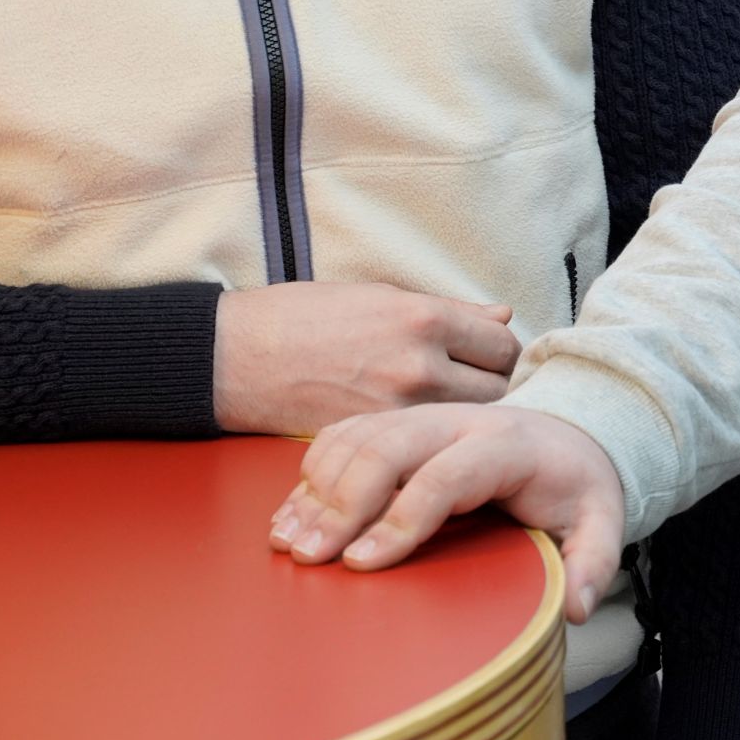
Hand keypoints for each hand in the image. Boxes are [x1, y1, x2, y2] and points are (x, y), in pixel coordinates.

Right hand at [213, 282, 519, 437]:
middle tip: (472, 384)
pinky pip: (427, 443)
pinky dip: (431, 438)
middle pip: (499, 388)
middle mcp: (418, 365)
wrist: (236, 357)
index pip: (503, 344)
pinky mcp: (375, 442)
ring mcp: (397, 409)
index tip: (486, 356)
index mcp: (422, 319)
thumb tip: (501, 317)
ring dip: (466, 416)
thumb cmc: (303, 316)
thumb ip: (448, 313)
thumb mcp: (379, 296)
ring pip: (469, 421)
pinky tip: (417, 428)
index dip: (499, 351)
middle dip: (492, 386)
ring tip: (445, 407)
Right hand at [269, 403, 627, 621]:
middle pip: (388, 448)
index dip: (401, 519)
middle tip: (310, 557)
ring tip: (289, 543)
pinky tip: (291, 515)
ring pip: (359, 438)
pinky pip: (344, 435)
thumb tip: (577, 608)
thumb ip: (594, 558)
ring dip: (318, 489)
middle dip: (344, 504)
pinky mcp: (397, 422)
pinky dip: (312, 473)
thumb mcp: (602, 514)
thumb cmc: (574, 481)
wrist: (566, 427)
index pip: (445, 476)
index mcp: (505, 444)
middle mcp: (456, 422)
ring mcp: (422, 417)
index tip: (363, 564)